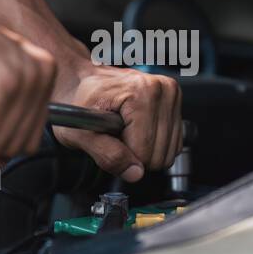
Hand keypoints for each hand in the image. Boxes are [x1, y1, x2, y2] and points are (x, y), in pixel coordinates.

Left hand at [52, 63, 182, 181]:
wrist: (80, 81)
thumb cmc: (77, 103)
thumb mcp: (79, 133)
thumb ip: (106, 154)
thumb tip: (135, 172)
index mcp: (140, 92)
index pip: (144, 151)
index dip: (123, 157)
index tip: (108, 140)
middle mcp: (161, 89)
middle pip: (159, 154)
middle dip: (135, 153)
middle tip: (115, 135)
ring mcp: (171, 94)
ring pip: (169, 152)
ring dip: (145, 149)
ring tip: (124, 130)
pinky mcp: (175, 102)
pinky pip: (174, 143)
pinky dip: (155, 143)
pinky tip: (137, 129)